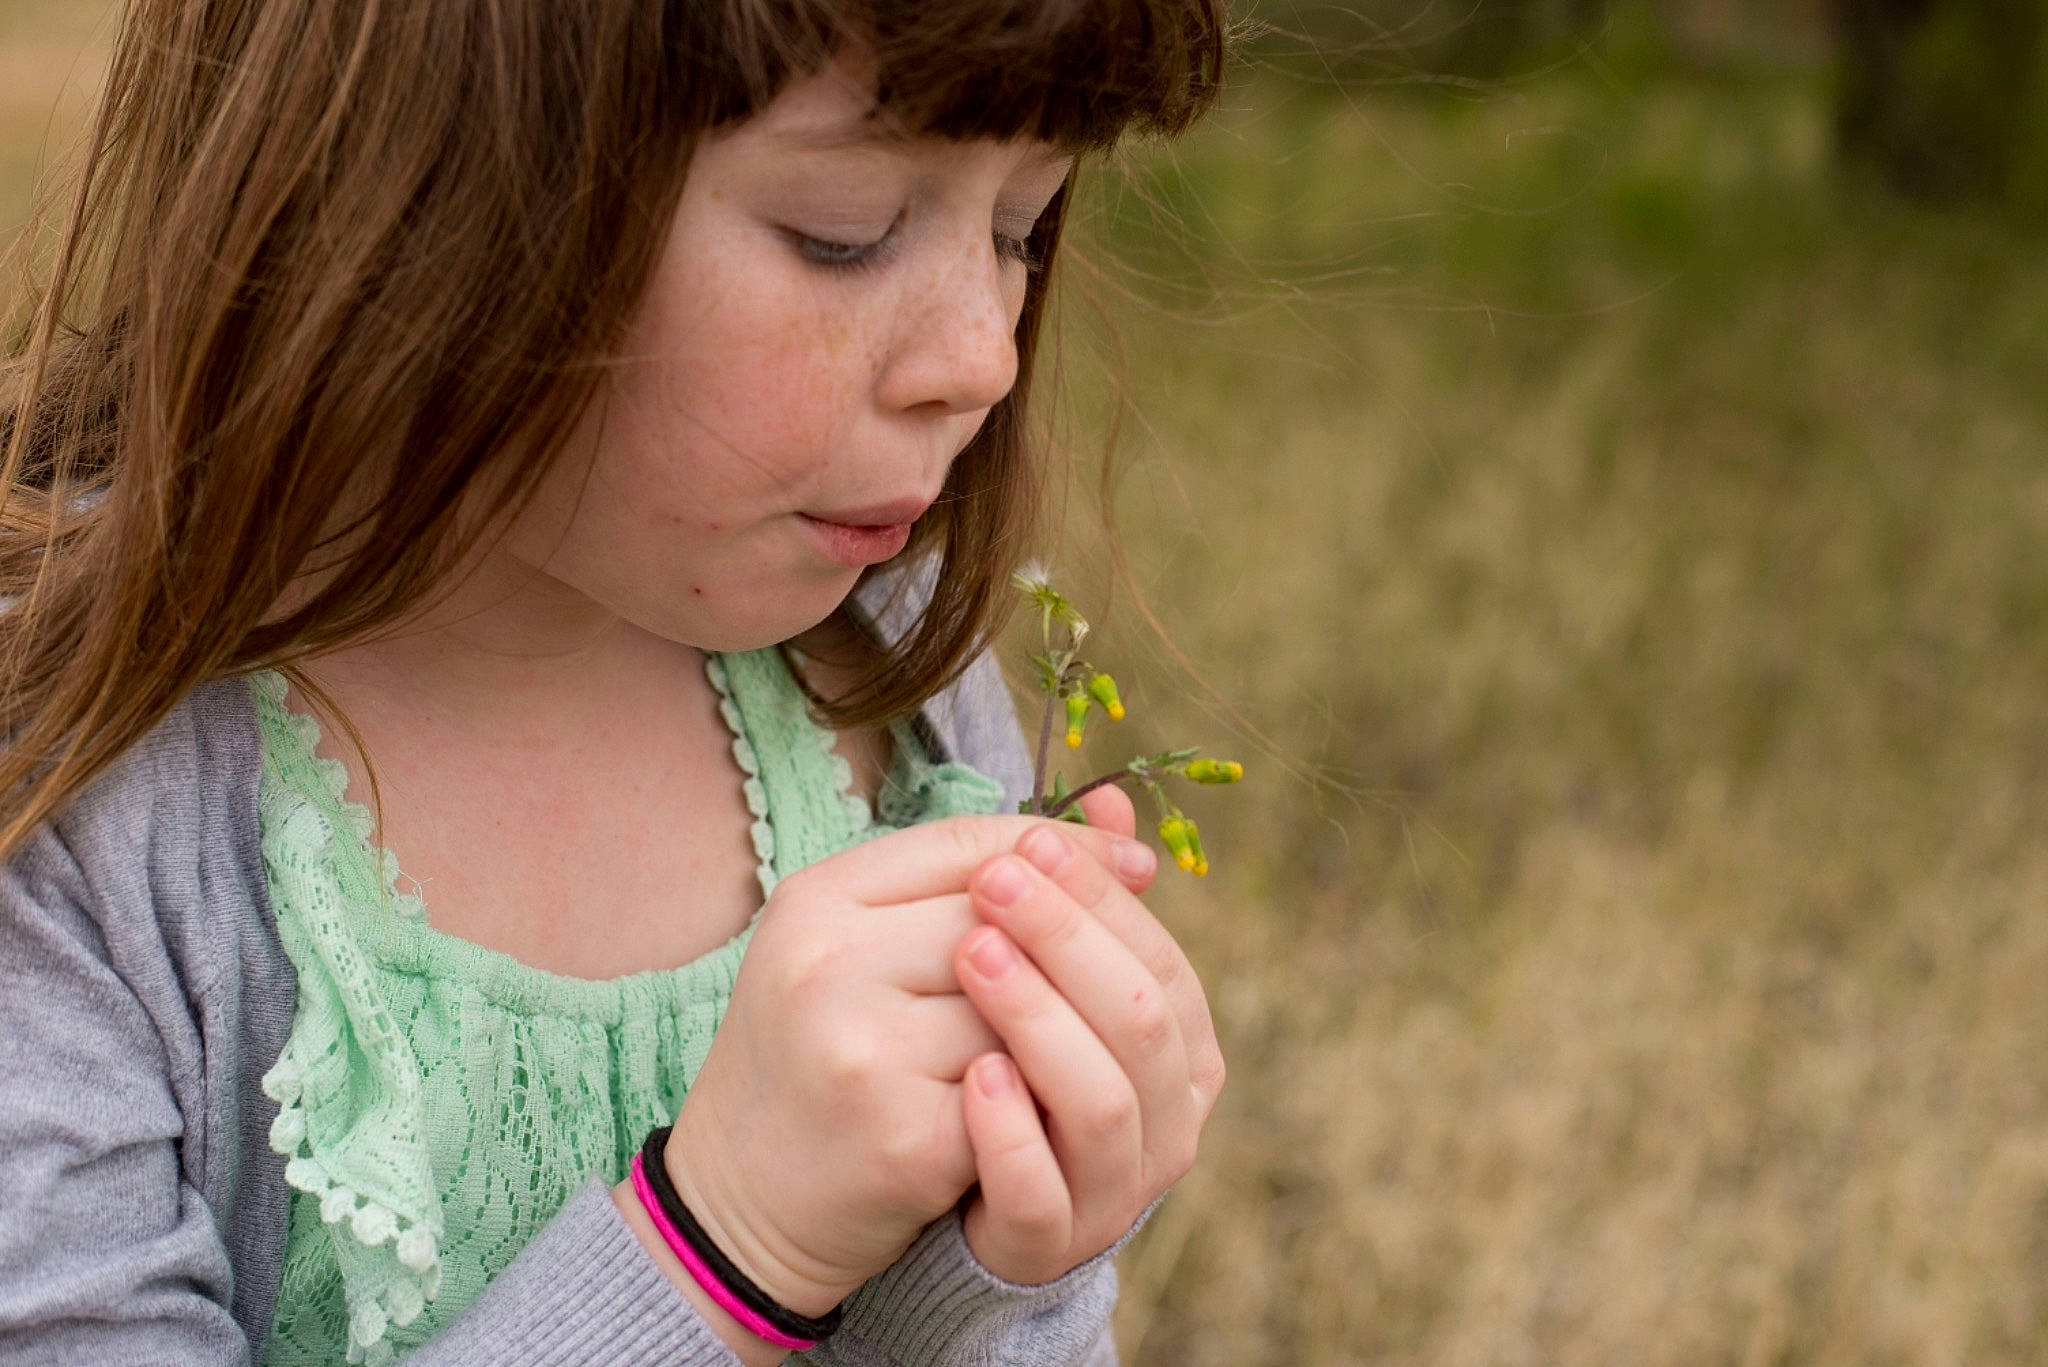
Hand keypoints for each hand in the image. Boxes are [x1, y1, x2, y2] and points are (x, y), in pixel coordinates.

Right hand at [639, 815, 1158, 1323]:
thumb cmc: (815, 1056)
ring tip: (1065, 1041)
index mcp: (816, 901)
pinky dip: (1037, 1101)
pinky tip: (1034, 1107)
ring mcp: (865, 1052)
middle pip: (1010, 923)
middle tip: (1116, 964)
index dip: (1065, 848)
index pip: (971, 844)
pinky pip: (1022, 1094)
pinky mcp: (908, 1138)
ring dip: (1058, 1028)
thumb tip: (1127, 856)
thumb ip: (962, 889)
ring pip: (1026, 1011)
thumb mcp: (851, 947)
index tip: (1137, 862)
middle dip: (1072, 943)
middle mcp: (830, 965)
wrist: (741, 1202)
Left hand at [954, 786, 1227, 1285]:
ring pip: (1104, 1102)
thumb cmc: (995, 1062)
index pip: (1162, 959)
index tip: (1032, 845)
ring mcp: (1110, 1189)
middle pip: (1142, 1019)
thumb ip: (1073, 900)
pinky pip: (1043, 1193)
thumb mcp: (1035, 975)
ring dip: (1040, 1020)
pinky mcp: (1046, 1241)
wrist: (923, 1191)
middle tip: (994, 884)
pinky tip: (970, 1074)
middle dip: (1068, 942)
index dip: (1101, 901)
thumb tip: (1110, 799)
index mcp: (1178, 1048)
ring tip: (973, 955)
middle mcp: (1165, 1119)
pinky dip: (1011, 1132)